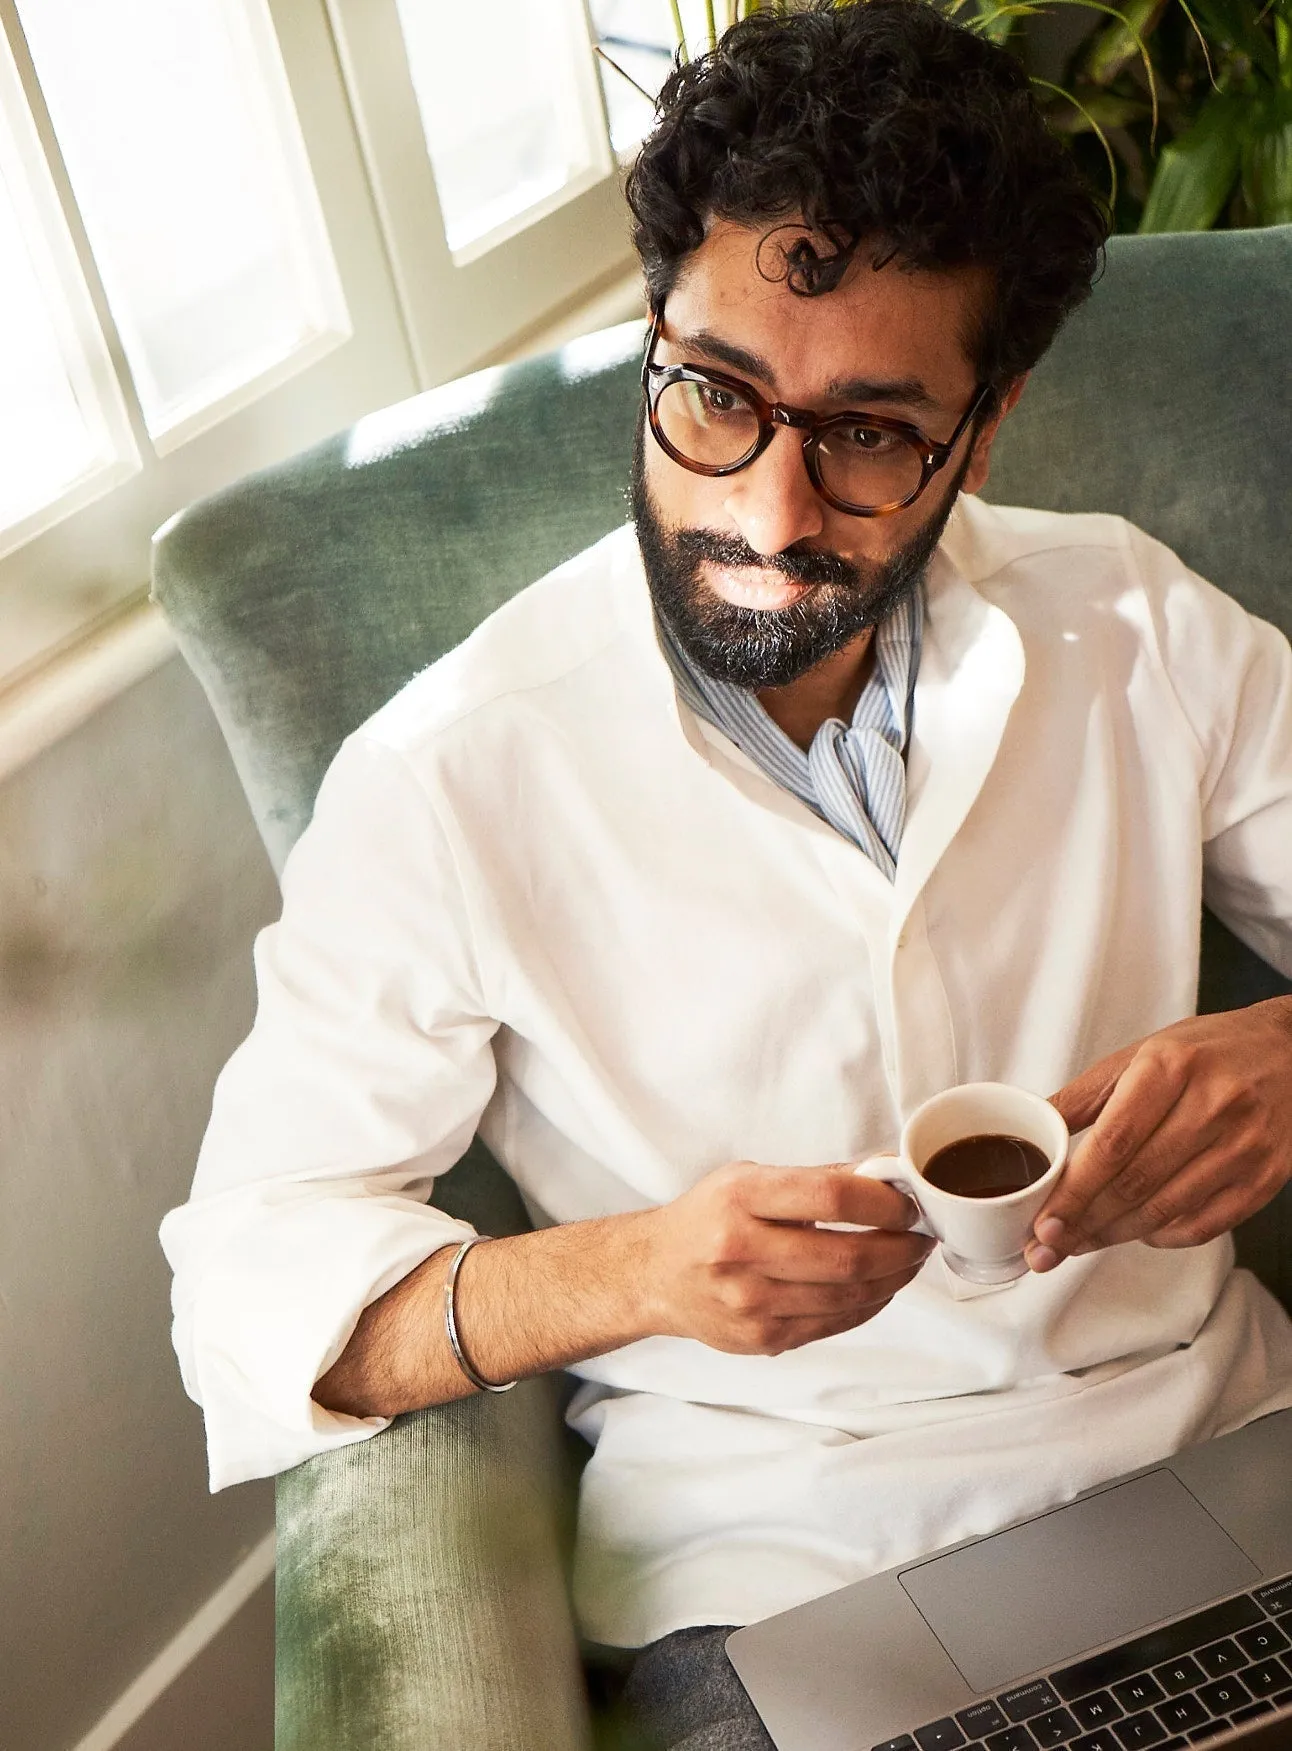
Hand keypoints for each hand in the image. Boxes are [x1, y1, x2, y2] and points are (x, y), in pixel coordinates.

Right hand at [644, 1159, 934, 1353]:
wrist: (654, 1274)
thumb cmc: (707, 1218)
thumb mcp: (750, 1179)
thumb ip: (818, 1178)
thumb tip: (887, 1172)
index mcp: (741, 1198)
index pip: (832, 1197)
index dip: (884, 1203)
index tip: (910, 1203)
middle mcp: (741, 1251)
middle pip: (847, 1256)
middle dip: (901, 1247)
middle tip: (923, 1235)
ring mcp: (751, 1302)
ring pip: (848, 1296)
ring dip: (893, 1278)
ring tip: (909, 1259)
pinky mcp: (762, 1339)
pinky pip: (835, 1323)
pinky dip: (869, 1304)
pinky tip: (880, 1286)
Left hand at [1025, 998, 1291, 1271]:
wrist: (1290, 1053)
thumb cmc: (1206, 1052)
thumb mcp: (1141, 1054)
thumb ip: (1084, 1096)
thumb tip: (1032, 1129)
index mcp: (1171, 1068)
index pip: (1112, 1144)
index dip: (1073, 1191)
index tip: (1042, 1222)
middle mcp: (1213, 1105)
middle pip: (1135, 1183)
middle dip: (1083, 1223)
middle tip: (1047, 1245)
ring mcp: (1245, 1146)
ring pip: (1165, 1210)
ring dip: (1114, 1235)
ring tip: (1080, 1242)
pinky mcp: (1265, 1177)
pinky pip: (1203, 1225)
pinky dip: (1162, 1236)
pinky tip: (1136, 1232)